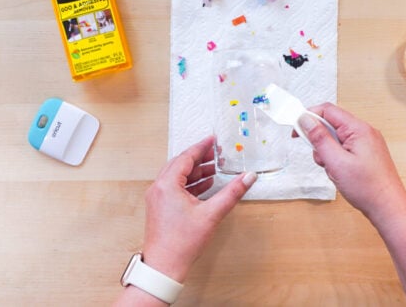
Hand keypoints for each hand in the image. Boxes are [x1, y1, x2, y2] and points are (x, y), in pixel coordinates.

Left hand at [141, 136, 256, 281]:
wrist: (164, 266)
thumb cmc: (182, 242)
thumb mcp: (211, 215)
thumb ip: (231, 193)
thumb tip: (248, 177)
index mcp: (167, 184)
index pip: (186, 157)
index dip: (201, 147)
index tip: (213, 140)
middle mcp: (159, 187)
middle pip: (180, 164)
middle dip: (199, 158)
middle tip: (216, 152)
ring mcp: (157, 198)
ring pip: (177, 176)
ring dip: (196, 171)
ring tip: (215, 169)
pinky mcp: (160, 207)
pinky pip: (175, 187)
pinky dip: (190, 184)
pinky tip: (205, 185)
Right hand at [297, 104, 405, 224]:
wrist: (388, 209)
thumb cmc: (369, 188)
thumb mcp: (336, 162)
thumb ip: (319, 138)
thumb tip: (306, 120)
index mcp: (359, 129)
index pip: (327, 110)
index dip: (309, 117)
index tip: (297, 130)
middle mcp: (365, 132)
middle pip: (332, 124)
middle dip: (319, 140)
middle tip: (320, 157)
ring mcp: (367, 143)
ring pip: (336, 138)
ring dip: (328, 152)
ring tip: (334, 170)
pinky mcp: (366, 153)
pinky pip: (344, 148)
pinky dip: (336, 158)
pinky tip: (340, 173)